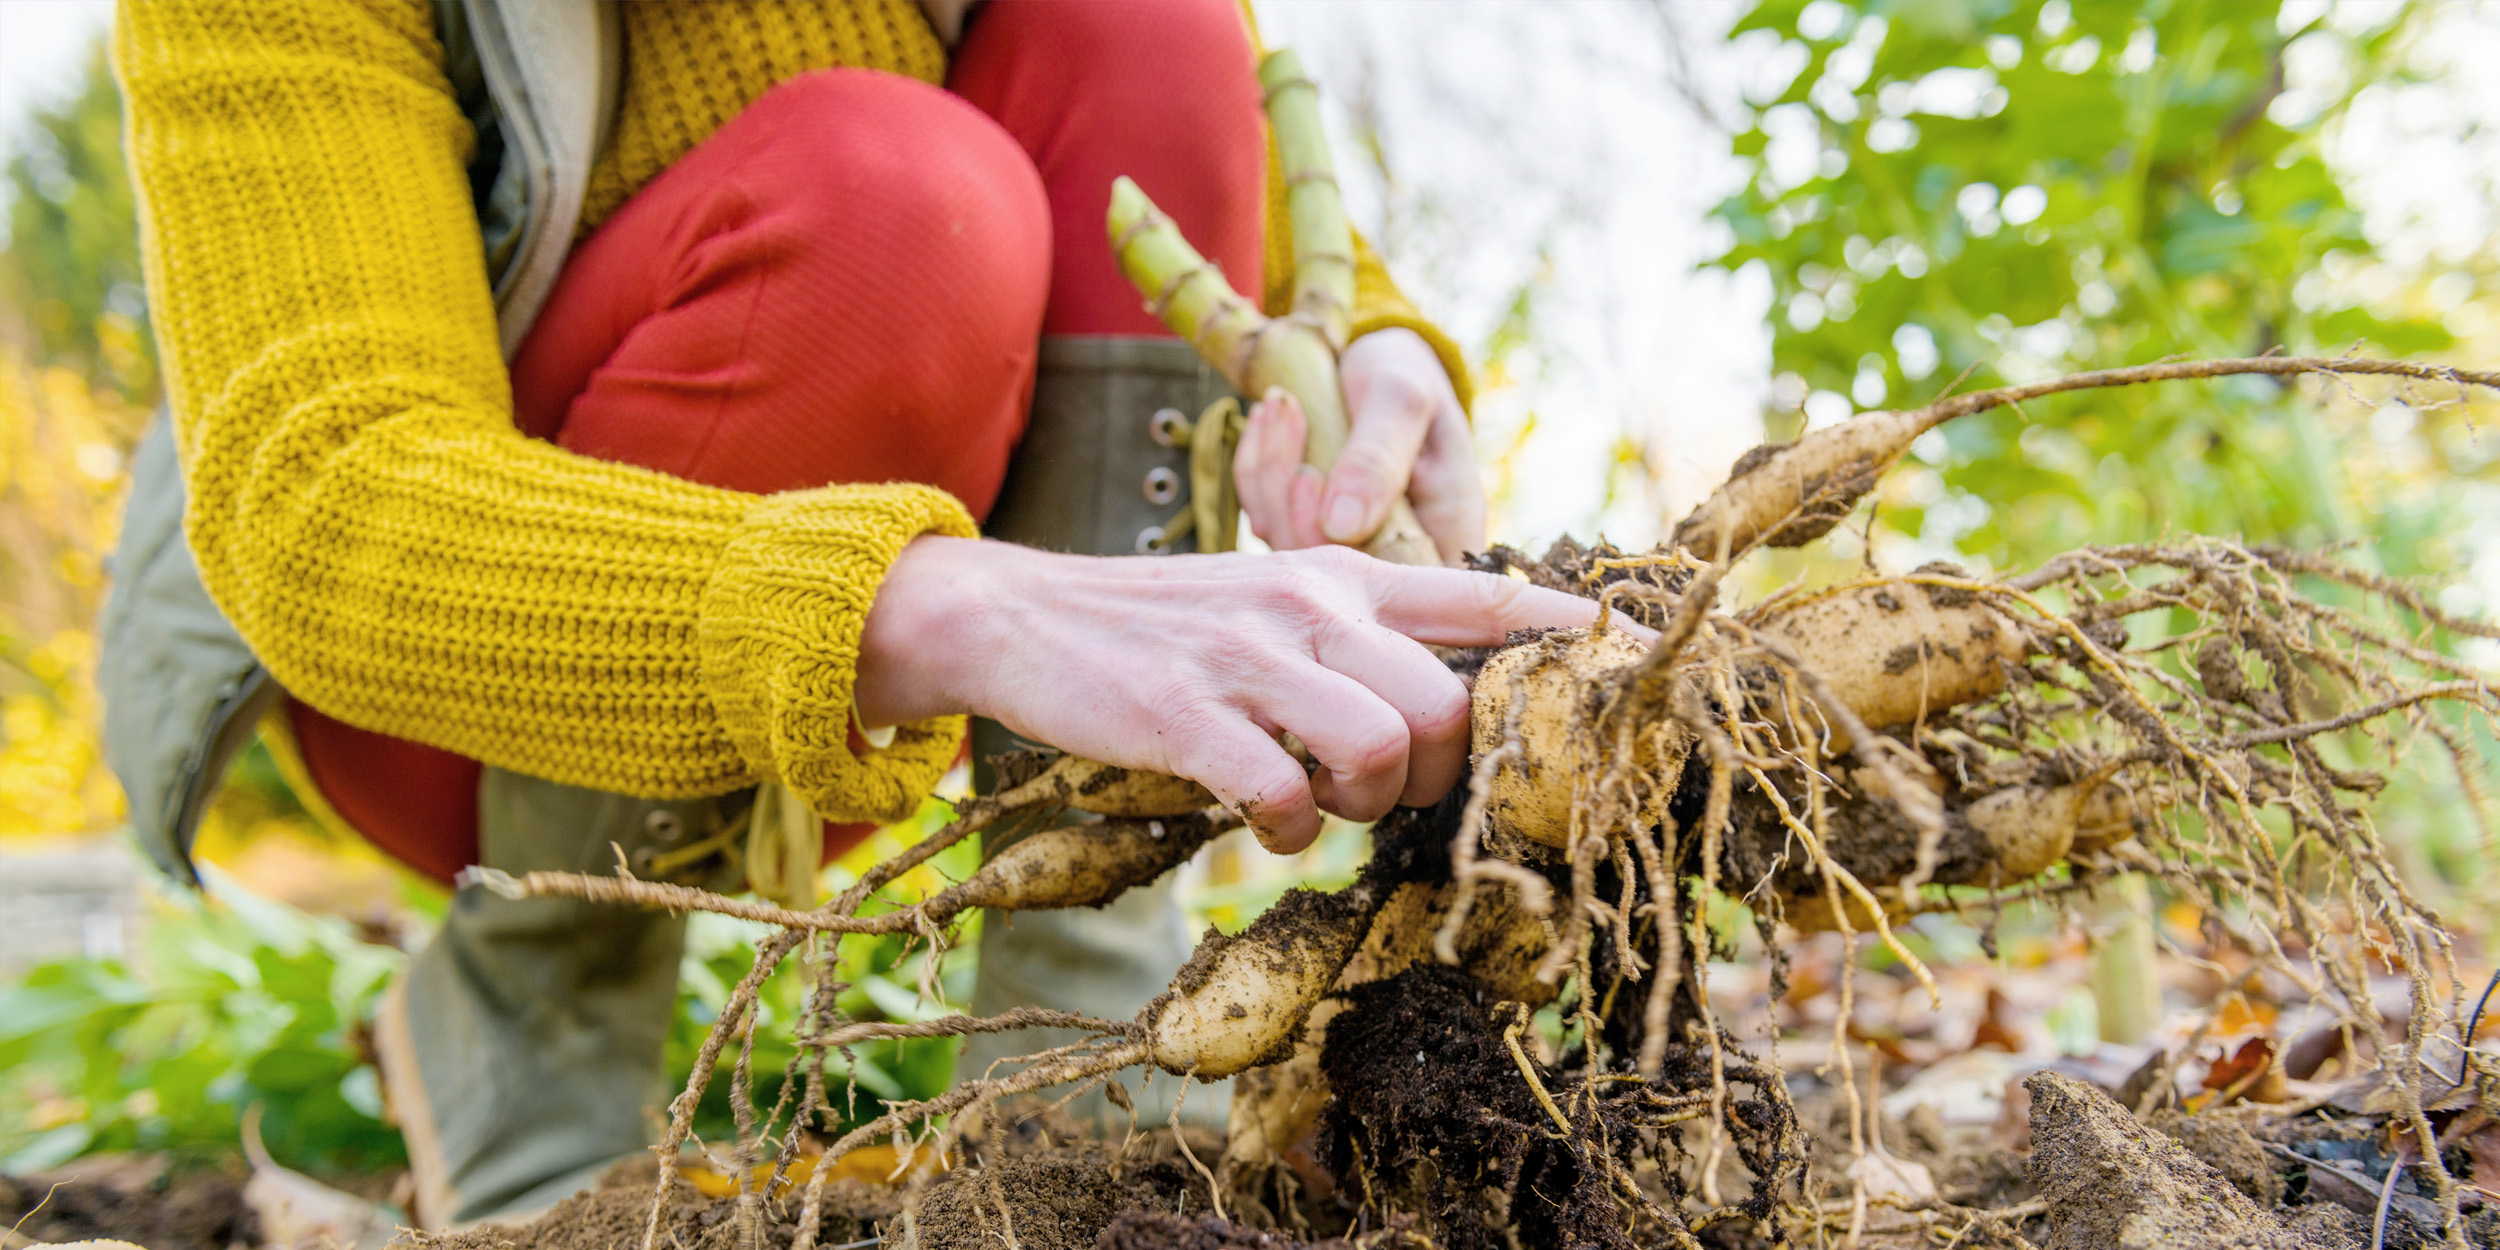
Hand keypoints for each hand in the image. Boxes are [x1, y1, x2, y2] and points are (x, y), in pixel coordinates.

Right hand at [855, 538, 1633, 851]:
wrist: (1022, 615)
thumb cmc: (1160, 625)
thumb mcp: (1266, 595)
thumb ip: (1352, 629)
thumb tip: (1438, 697)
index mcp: (1336, 577)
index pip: (1475, 598)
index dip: (1557, 630)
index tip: (1617, 652)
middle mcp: (1307, 607)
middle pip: (1447, 704)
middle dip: (1439, 774)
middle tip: (1387, 790)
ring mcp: (1247, 658)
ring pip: (1383, 748)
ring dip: (1366, 805)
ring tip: (1322, 804)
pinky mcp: (1187, 715)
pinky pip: (1284, 795)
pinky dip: (1288, 830)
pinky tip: (1263, 822)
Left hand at [1234, 328, 1486, 563]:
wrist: (1377, 362)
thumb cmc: (1405, 377)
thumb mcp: (1402, 400)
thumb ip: (1379, 460)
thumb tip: (1341, 526)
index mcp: (1446, 539)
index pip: (1398, 591)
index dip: (1341, 552)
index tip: (1310, 476)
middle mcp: (1397, 560)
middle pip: (1329, 578)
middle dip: (1289, 495)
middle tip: (1287, 414)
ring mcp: (1348, 553)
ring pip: (1290, 549)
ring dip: (1269, 472)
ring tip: (1278, 405)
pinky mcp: (1307, 536)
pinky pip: (1266, 521)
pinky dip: (1256, 470)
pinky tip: (1264, 421)